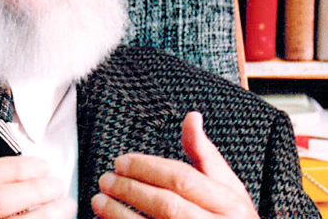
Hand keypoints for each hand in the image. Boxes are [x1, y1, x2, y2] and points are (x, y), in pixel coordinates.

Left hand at [91, 111, 258, 218]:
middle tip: (106, 179)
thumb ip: (205, 154)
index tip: (122, 161)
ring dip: (120, 214)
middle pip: (166, 204)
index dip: (147, 168)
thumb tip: (192, 118)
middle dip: (130, 189)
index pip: (182, 178)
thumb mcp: (228, 186)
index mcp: (228, 202)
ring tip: (99, 201)